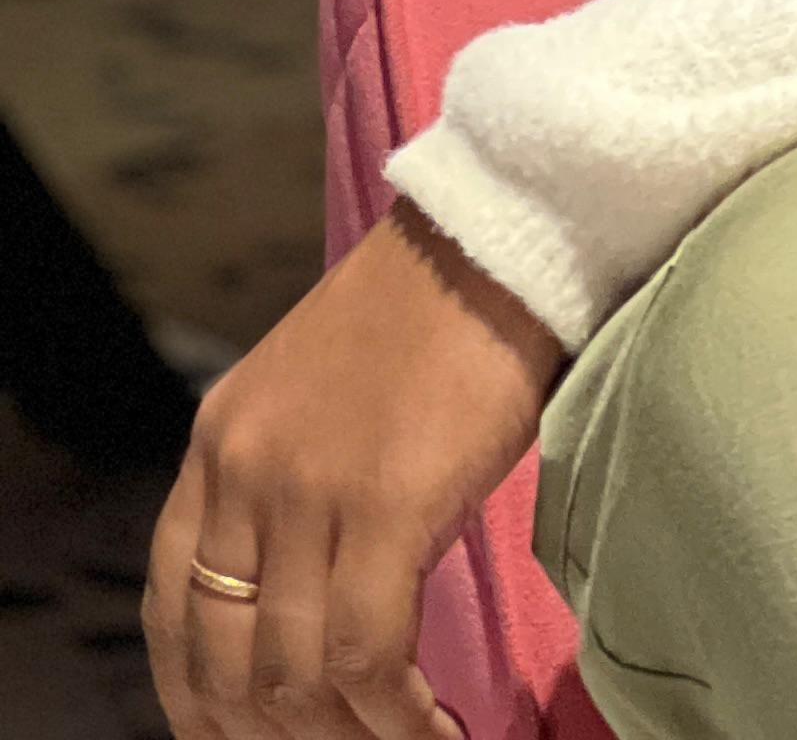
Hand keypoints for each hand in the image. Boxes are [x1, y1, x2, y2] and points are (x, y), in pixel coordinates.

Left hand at [144, 205, 563, 739]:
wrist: (502, 229)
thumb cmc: (434, 312)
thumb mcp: (316, 394)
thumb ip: (287, 485)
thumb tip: (305, 605)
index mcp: (217, 443)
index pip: (173, 615)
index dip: (202, 704)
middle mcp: (242, 469)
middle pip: (227, 663)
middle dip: (280, 736)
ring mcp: (309, 487)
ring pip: (295, 675)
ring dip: (349, 739)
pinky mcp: (387, 501)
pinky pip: (370, 655)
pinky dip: (397, 720)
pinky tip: (434, 730)